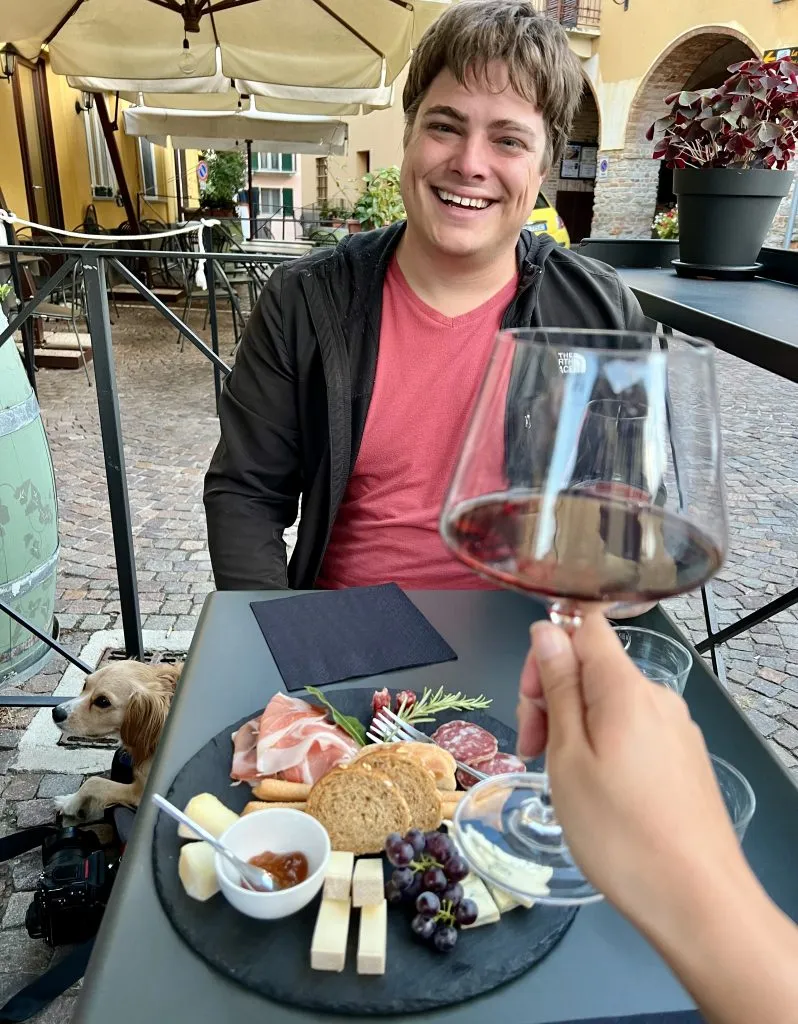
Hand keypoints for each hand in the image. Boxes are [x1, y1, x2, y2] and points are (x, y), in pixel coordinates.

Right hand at [516, 614, 755, 928]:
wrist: (697, 900)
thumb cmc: (618, 831)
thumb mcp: (568, 756)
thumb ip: (558, 688)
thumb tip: (548, 629)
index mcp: (626, 687)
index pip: (584, 625)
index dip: (549, 647)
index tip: (531, 698)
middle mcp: (658, 697)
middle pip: (594, 667)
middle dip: (553, 696)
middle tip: (533, 751)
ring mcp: (677, 729)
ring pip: (611, 703)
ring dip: (575, 726)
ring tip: (560, 779)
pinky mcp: (685, 759)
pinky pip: (633, 731)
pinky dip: (603, 746)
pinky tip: (595, 792)